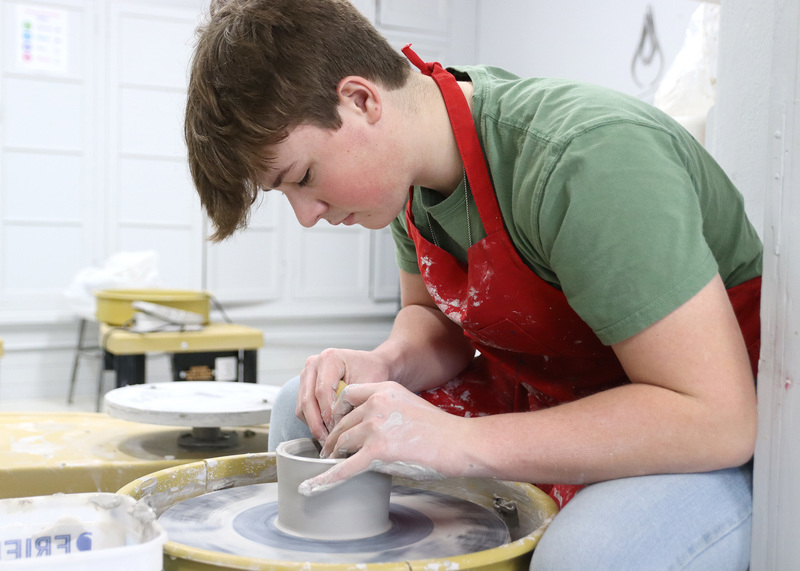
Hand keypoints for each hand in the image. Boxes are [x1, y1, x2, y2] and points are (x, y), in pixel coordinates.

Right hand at [296, 348, 392, 440]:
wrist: (370, 365)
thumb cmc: (372, 372)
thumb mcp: (367, 385)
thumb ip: (353, 403)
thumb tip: (340, 427)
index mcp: (329, 358)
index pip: (322, 391)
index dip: (328, 414)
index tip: (338, 430)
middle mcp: (314, 364)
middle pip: (307, 400)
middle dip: (318, 424)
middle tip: (329, 441)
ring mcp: (306, 374)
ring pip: (301, 406)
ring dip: (313, 425)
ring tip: (328, 439)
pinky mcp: (304, 385)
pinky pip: (302, 408)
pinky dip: (312, 421)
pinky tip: (326, 430)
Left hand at [298, 381, 469, 495]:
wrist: (459, 443)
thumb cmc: (439, 430)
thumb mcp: (409, 405)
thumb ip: (385, 410)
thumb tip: (366, 427)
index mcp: (384, 390)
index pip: (347, 394)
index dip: (338, 410)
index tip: (336, 423)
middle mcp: (376, 404)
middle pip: (342, 422)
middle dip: (333, 438)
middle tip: (328, 450)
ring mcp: (375, 427)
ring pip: (341, 443)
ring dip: (333, 455)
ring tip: (328, 464)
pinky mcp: (377, 451)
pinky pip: (344, 468)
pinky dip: (324, 479)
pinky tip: (310, 487)